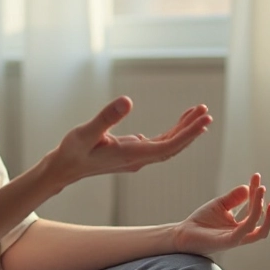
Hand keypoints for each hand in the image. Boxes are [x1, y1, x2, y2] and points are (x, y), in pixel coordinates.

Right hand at [46, 96, 211, 187]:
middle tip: (206, 112)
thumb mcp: (86, 132)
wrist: (63, 169)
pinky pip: (159, 144)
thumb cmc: (72, 152)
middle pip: (173, 146)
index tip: (203, 120)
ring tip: (199, 113)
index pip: (168, 145)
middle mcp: (138, 159)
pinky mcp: (132, 154)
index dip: (188, 133)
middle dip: (191, 129)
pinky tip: (179, 123)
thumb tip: (128, 100)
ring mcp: (137, 158)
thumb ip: (106, 117)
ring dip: (184, 130)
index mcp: (131, 155)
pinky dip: (172, 133)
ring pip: (168, 145)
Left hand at [172, 173, 269, 255]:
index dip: (255, 192)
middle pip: (257, 217)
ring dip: (260, 210)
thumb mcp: (219, 205)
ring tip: (261, 192)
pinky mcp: (228, 242)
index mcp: (240, 225)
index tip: (256, 176)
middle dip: (260, 200)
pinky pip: (244, 233)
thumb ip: (233, 198)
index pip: (252, 208)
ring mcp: (236, 239)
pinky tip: (254, 206)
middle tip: (261, 185)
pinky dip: (251, 221)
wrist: (183, 234)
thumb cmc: (201, 221)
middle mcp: (241, 233)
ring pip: (256, 228)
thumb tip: (247, 188)